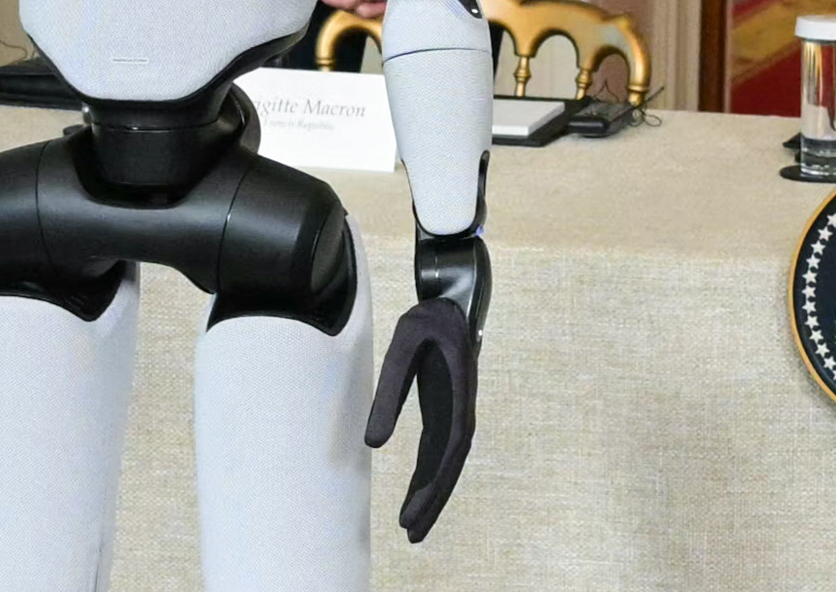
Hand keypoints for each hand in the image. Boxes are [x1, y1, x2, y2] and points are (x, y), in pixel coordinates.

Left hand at [365, 232, 488, 542]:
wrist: (453, 300)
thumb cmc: (429, 319)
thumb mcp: (404, 345)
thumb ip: (388, 392)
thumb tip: (373, 443)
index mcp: (457, 397)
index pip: (446, 453)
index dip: (431, 487)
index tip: (412, 514)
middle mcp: (462, 410)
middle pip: (449, 467)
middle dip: (432, 502)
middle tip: (411, 535)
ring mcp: (456, 411)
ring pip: (446, 463)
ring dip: (432, 494)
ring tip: (413, 527)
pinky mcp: (446, 410)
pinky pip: (439, 450)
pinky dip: (429, 474)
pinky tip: (416, 491)